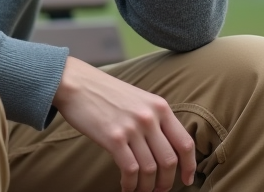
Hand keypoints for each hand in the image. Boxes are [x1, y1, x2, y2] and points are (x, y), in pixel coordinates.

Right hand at [52, 56, 195, 191]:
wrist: (74, 82)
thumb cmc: (104, 92)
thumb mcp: (137, 99)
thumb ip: (153, 118)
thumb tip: (164, 148)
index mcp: (160, 107)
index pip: (185, 143)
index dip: (189, 166)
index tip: (187, 180)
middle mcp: (149, 117)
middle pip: (169, 161)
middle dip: (166, 182)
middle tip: (158, 190)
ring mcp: (132, 127)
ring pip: (150, 169)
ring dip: (146, 187)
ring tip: (139, 190)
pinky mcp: (113, 138)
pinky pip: (130, 170)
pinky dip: (130, 184)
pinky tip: (126, 187)